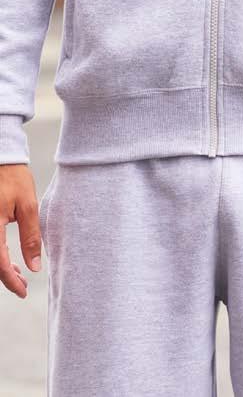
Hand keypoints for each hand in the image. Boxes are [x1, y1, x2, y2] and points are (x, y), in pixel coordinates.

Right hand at [0, 164, 41, 297]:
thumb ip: (31, 237)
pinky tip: (8, 259)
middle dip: (7, 277)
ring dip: (1, 267)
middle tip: (23, 286)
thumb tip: (34, 266)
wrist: (1, 158)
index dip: (11, 281)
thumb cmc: (14, 178)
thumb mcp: (28, 206)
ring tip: (19, 274)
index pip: (0, 264)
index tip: (24, 291)